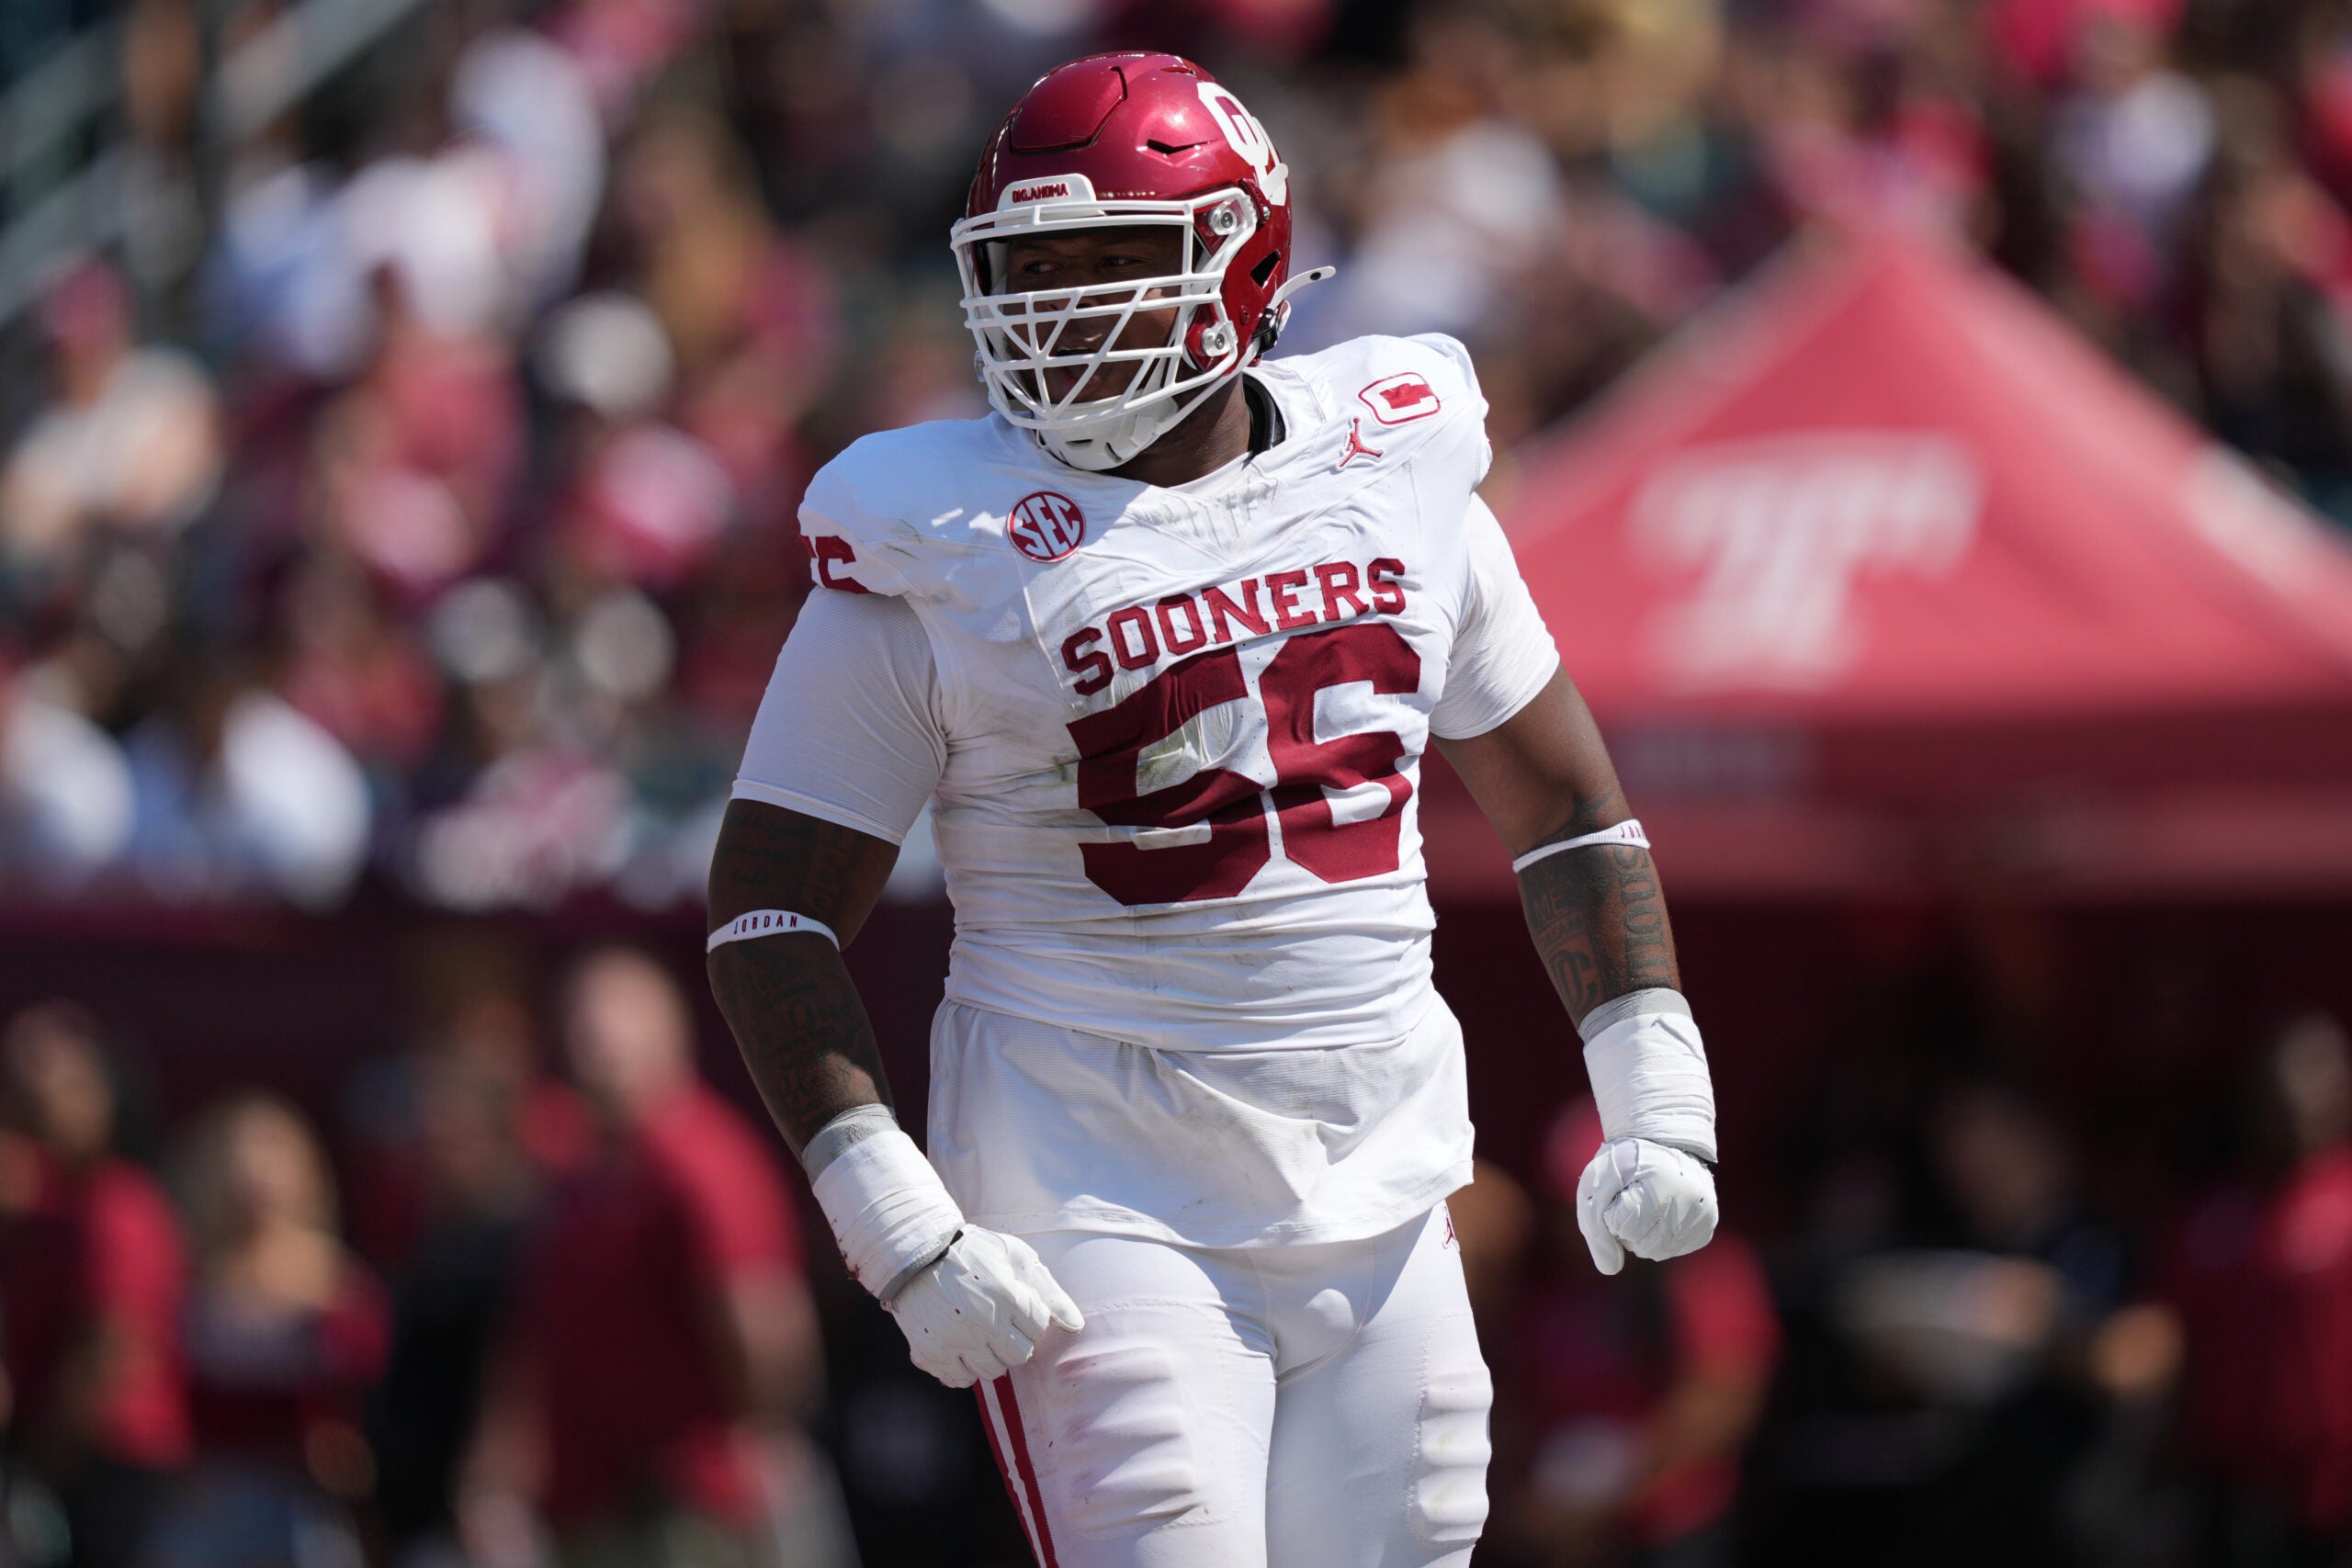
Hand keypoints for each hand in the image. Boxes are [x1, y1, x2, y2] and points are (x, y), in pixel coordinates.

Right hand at [886, 1226, 1084, 1386]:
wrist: (918, 1252)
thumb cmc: (974, 1252)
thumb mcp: (1016, 1257)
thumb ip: (1050, 1292)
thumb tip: (1077, 1325)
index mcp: (1007, 1297)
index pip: (1037, 1329)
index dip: (1029, 1316)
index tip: (1014, 1303)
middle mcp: (982, 1324)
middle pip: (1018, 1356)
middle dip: (1014, 1339)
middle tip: (999, 1321)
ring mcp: (954, 1340)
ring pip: (990, 1372)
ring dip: (989, 1355)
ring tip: (978, 1332)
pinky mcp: (930, 1351)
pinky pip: (958, 1379)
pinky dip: (962, 1368)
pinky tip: (960, 1347)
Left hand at [1577, 1137, 1716, 1274]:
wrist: (1660, 1143)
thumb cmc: (1623, 1164)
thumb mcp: (1596, 1185)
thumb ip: (1595, 1229)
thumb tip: (1610, 1269)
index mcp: (1660, 1181)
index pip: (1624, 1226)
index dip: (1612, 1213)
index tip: (1620, 1190)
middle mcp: (1689, 1199)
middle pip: (1641, 1245)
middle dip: (1626, 1228)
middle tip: (1631, 1199)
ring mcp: (1703, 1214)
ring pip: (1658, 1252)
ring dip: (1642, 1236)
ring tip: (1646, 1206)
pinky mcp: (1708, 1225)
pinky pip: (1674, 1249)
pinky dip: (1660, 1237)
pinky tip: (1660, 1214)